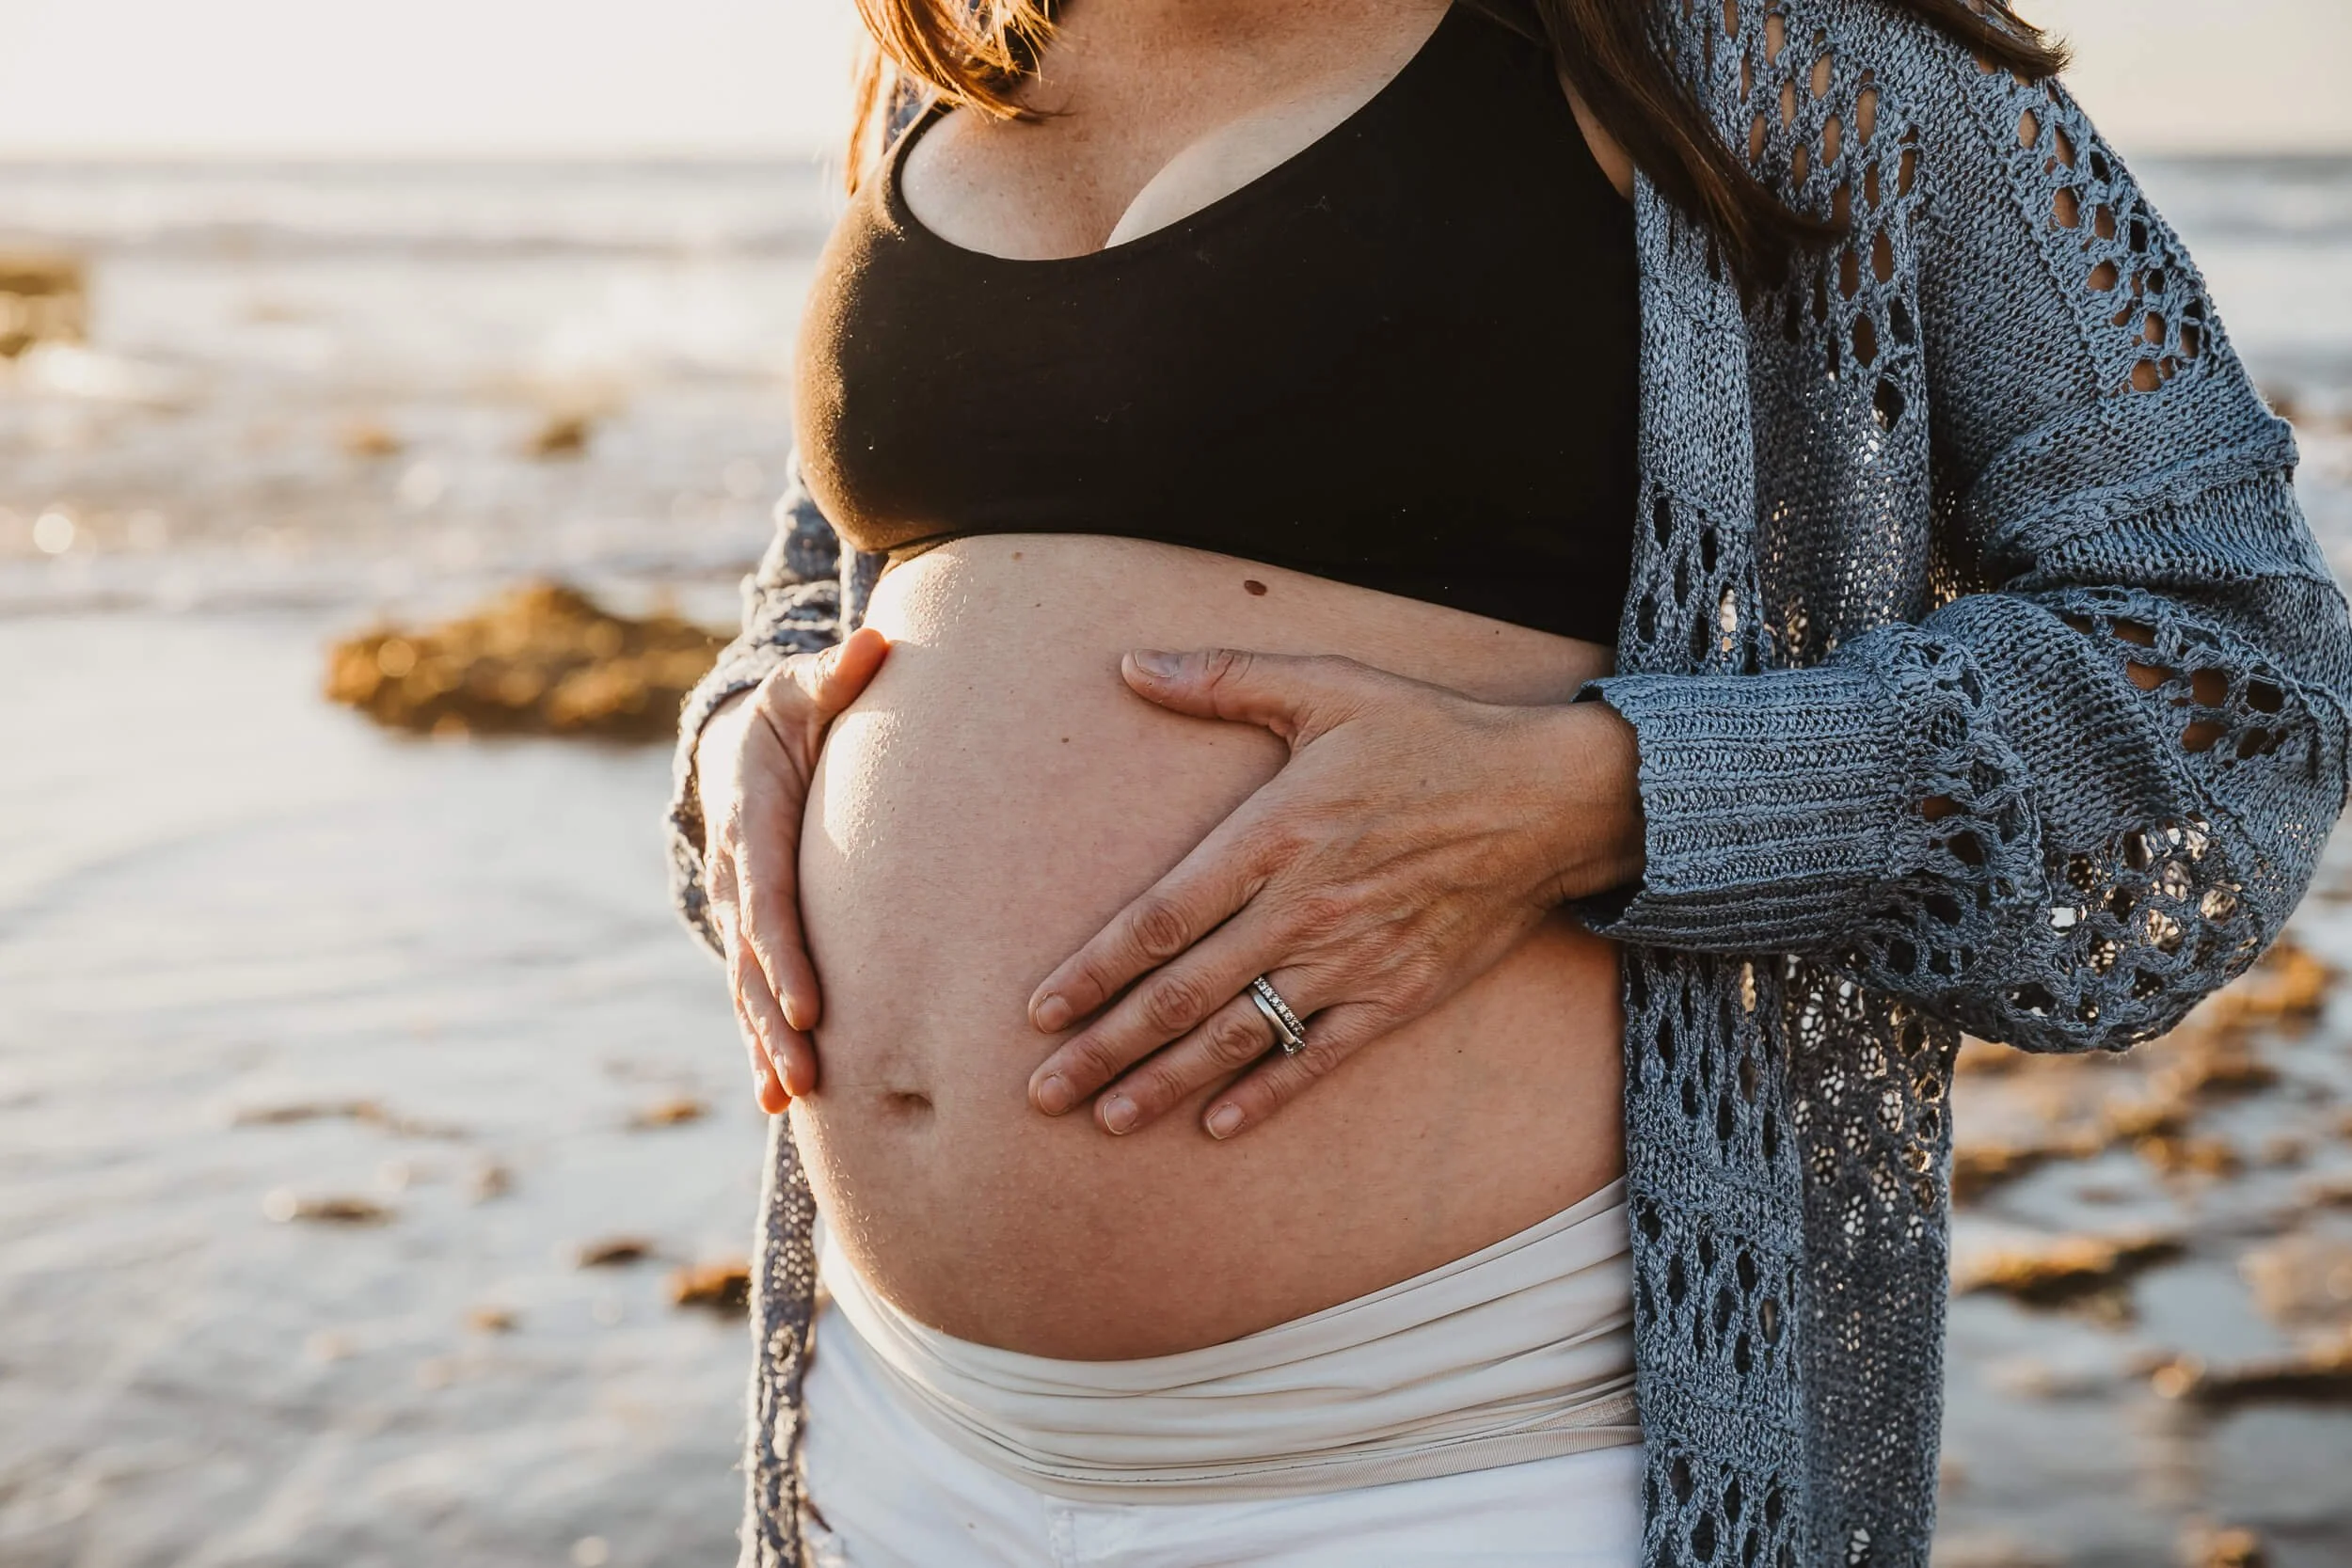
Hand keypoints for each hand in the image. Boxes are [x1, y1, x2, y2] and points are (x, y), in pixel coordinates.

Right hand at [697, 628, 888, 1113]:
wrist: (737, 742)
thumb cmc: (793, 710)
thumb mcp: (809, 685)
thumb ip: (840, 673)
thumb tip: (877, 646)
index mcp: (752, 819)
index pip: (769, 897)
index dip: (785, 952)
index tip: (809, 1002)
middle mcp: (737, 871)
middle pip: (753, 959)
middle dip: (776, 1020)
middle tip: (808, 1076)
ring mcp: (740, 907)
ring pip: (747, 986)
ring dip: (768, 1043)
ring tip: (792, 1099)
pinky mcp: (754, 931)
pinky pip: (753, 992)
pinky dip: (762, 1043)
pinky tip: (778, 1100)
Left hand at [1025, 648, 1642, 1138]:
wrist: (1550, 799)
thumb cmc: (1431, 737)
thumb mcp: (1328, 687)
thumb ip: (1223, 680)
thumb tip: (1127, 664)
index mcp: (1274, 837)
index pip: (1161, 919)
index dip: (1095, 971)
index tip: (1040, 1010)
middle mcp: (1303, 910)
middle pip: (1183, 994)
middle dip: (1106, 1049)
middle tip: (1043, 1093)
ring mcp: (1351, 960)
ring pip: (1239, 1036)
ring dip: (1167, 1083)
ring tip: (1108, 1120)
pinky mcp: (1397, 995)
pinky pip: (1319, 1057)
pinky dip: (1268, 1094)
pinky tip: (1219, 1125)